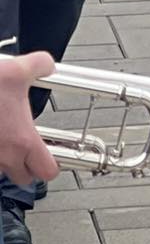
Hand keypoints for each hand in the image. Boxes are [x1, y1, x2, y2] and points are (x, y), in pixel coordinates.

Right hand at [0, 53, 56, 186]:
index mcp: (22, 141)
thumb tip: (46, 66)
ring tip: (4, 140)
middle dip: (26, 167)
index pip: (47, 172)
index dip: (51, 165)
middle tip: (26, 149)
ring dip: (3, 162)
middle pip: (23, 178)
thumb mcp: (17, 69)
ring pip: (0, 173)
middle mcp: (3, 157)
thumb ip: (40, 65)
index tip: (51, 155)